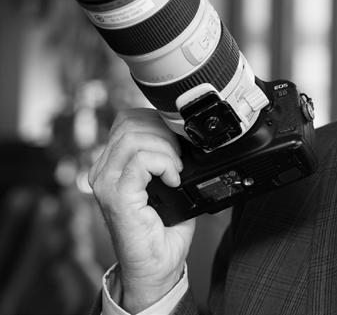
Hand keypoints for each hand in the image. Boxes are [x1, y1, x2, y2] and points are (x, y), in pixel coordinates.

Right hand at [89, 108, 195, 313]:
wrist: (158, 265)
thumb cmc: (164, 227)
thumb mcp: (167, 180)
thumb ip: (166, 153)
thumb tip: (184, 131)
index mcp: (112, 162)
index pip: (128, 119)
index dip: (156, 121)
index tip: (176, 141)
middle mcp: (103, 170)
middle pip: (130, 122)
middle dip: (163, 131)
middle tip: (178, 155)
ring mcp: (106, 182)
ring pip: (134, 137)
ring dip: (165, 147)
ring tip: (176, 168)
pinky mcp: (116, 195)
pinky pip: (140, 160)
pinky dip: (164, 163)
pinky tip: (173, 179)